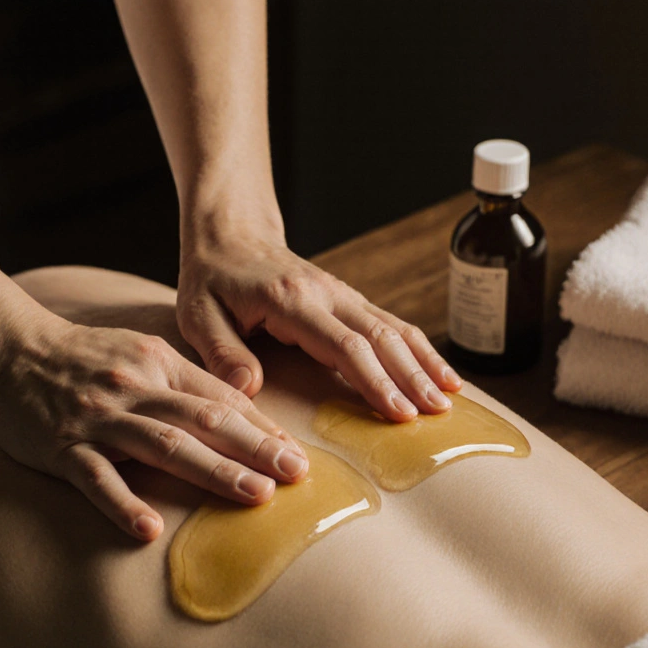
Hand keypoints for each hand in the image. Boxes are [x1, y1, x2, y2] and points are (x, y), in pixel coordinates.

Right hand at [0, 314, 308, 541]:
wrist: (9, 348)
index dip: (261, 427)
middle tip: (295, 474)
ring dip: (213, 471)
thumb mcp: (142, 355)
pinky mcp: (61, 447)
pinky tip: (148, 529)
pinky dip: (122, 503)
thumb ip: (188, 384)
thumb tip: (245, 414)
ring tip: (254, 496)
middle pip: (203, 420)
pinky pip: (95, 478)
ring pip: (162, 446)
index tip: (296, 454)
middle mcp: (134, 388)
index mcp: (158, 363)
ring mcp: (98, 419)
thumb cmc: (87, 358)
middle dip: (254, 448)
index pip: (219, 398)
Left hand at [177, 224, 462, 421]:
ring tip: (449, 398)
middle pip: (381, 337)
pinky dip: (420, 349)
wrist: (230, 234)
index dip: (374, 380)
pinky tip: (441, 373)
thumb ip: (223, 352)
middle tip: (436, 413)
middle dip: (412, 377)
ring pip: (394, 328)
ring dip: (424, 363)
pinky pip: (392, 324)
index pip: (344, 344)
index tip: (398, 413)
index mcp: (292, 301)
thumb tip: (249, 390)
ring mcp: (342, 294)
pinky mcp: (349, 300)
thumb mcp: (198, 315)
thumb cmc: (211, 279)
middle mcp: (326, 294)